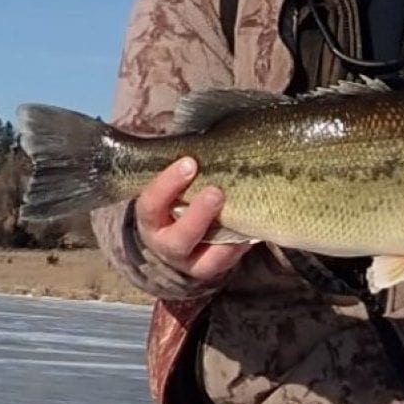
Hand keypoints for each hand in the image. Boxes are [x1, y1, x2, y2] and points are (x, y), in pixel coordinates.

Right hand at [134, 157, 252, 280]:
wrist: (177, 241)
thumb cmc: (176, 201)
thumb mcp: (170, 188)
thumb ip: (181, 172)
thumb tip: (204, 134)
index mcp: (151, 219)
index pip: (151, 204)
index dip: (167, 185)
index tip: (189, 163)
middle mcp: (165, 244)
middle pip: (177, 238)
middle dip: (197, 215)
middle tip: (216, 191)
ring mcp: (189, 262)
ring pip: (203, 259)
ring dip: (223, 237)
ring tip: (240, 214)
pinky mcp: (210, 269)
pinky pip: (226, 263)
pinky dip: (240, 246)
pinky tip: (252, 231)